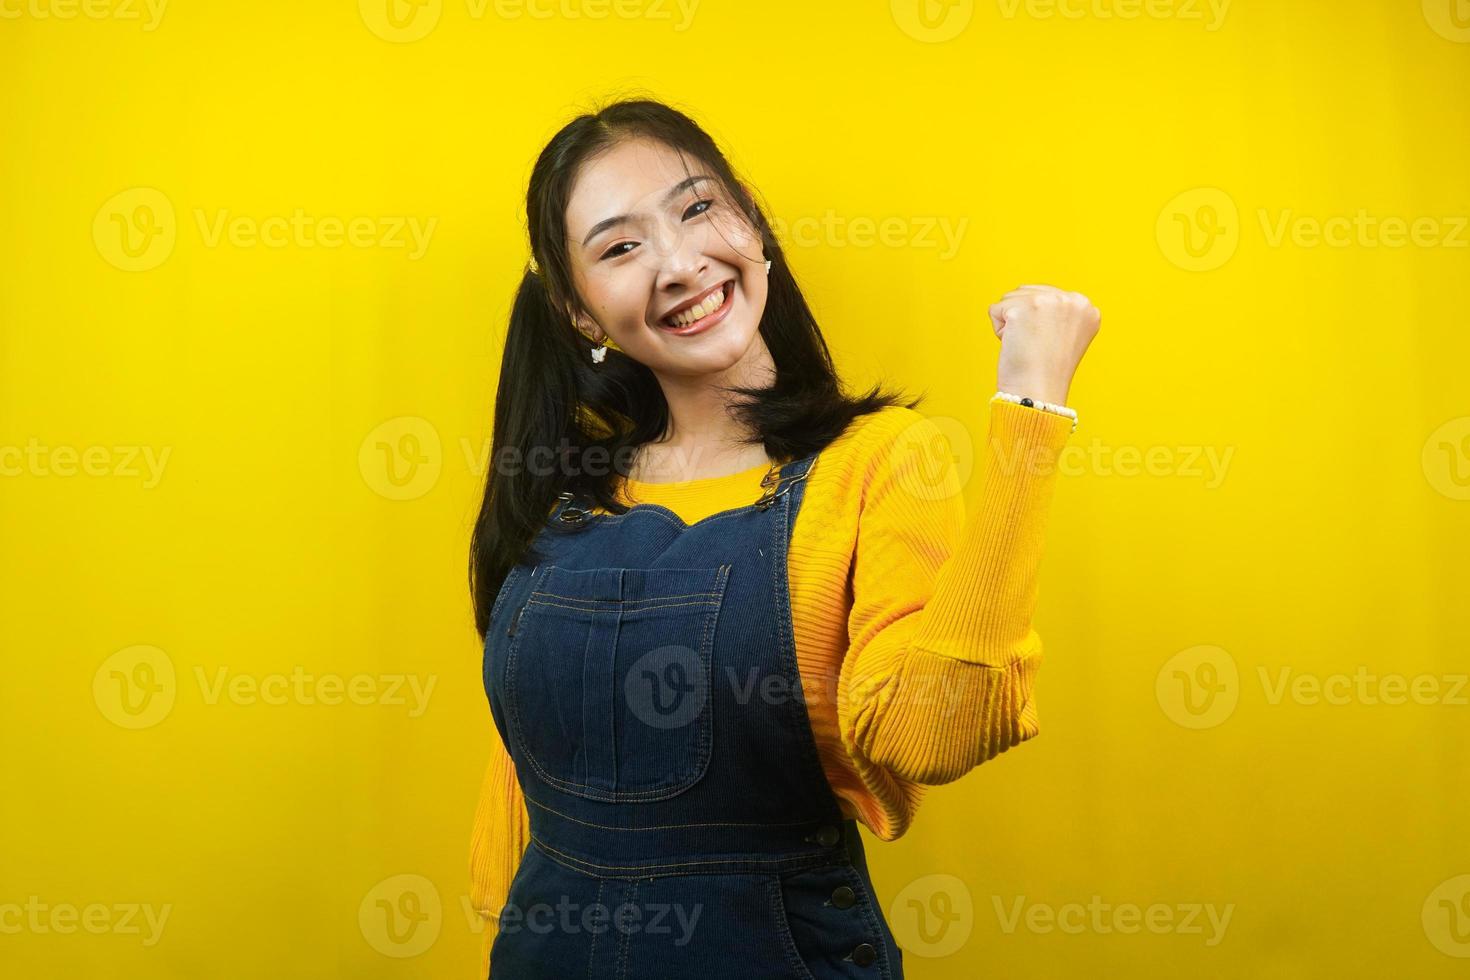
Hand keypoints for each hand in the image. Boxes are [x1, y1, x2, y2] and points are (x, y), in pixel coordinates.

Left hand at [988, 284, 1100, 405]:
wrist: (1038, 393)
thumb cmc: (1046, 371)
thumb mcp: (1066, 334)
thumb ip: (1057, 312)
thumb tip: (1034, 299)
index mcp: (1086, 307)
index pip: (1046, 295)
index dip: (1038, 322)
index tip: (1048, 344)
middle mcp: (1072, 300)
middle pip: (1027, 292)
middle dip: (1024, 319)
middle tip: (1036, 346)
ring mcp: (1048, 301)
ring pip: (1010, 298)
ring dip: (1011, 324)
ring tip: (1027, 346)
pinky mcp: (1023, 308)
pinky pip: (995, 310)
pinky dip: (999, 330)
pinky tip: (1015, 346)